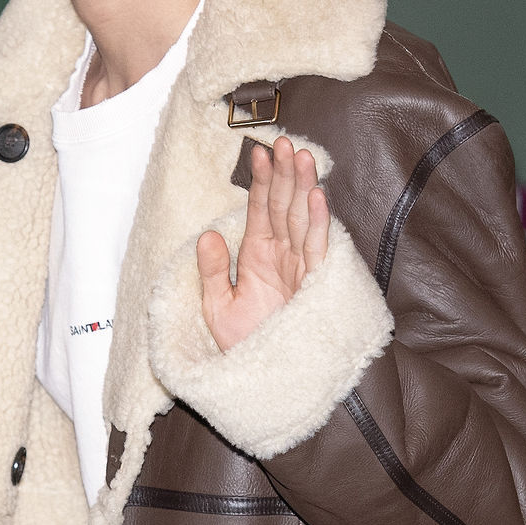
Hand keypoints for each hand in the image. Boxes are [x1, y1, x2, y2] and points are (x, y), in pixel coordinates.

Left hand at [197, 137, 329, 352]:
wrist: (270, 382)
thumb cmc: (246, 349)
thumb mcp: (218, 310)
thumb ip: (212, 273)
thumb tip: (207, 236)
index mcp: (257, 257)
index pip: (259, 210)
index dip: (260, 181)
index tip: (258, 151)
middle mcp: (281, 257)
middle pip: (283, 206)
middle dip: (284, 174)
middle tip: (284, 142)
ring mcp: (300, 269)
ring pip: (302, 219)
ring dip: (302, 187)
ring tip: (301, 157)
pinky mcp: (316, 284)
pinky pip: (318, 249)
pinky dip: (318, 223)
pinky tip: (316, 197)